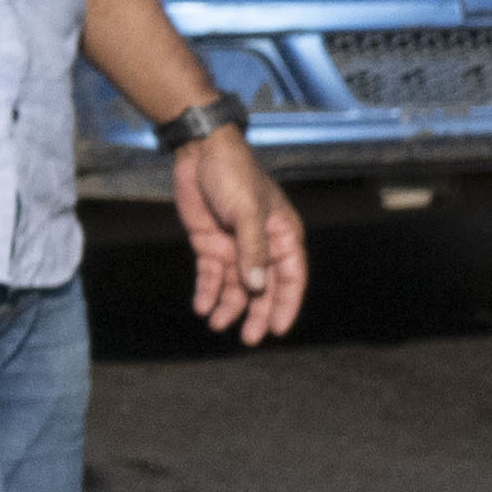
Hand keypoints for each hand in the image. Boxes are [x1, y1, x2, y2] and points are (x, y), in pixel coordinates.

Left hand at [173, 134, 307, 342]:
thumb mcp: (247, 213)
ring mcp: (235, 247)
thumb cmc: (234, 176)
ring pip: (235, 286)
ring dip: (228, 306)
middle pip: (263, 288)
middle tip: (249, 338)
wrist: (200, 153)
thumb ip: (252, 251)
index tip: (277, 329)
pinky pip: (211, 275)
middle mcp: (262, 246)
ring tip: (215, 323)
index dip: (286, 304)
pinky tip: (202, 306)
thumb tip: (257, 287)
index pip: (291, 278)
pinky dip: (207, 291)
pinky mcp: (211, 244)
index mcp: (283, 236)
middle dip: (255, 313)